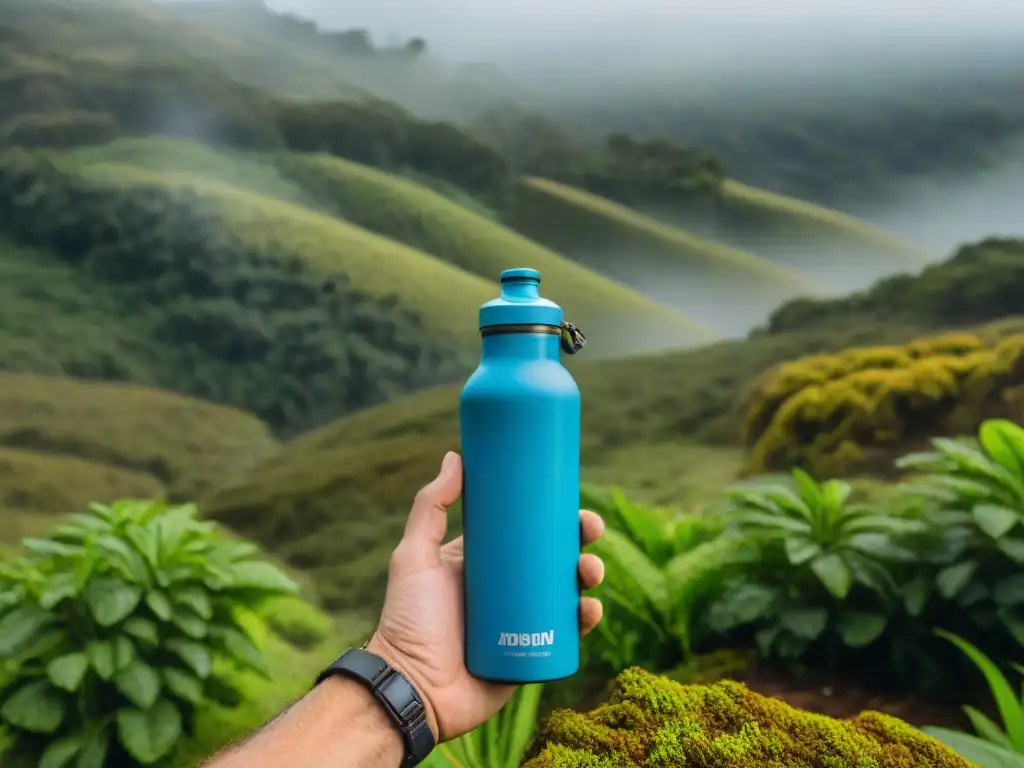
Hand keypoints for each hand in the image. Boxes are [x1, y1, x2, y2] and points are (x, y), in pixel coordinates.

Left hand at [367, 451, 604, 741]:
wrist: (412, 688)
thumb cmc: (407, 621)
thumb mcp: (414, 557)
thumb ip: (429, 508)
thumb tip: (456, 457)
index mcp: (484, 563)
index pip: (527, 533)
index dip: (555, 519)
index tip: (574, 506)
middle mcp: (507, 591)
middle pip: (555, 560)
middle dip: (580, 545)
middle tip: (589, 534)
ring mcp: (522, 623)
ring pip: (568, 594)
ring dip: (590, 578)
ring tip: (588, 574)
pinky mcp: (532, 656)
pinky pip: (568, 636)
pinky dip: (586, 621)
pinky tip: (590, 611)